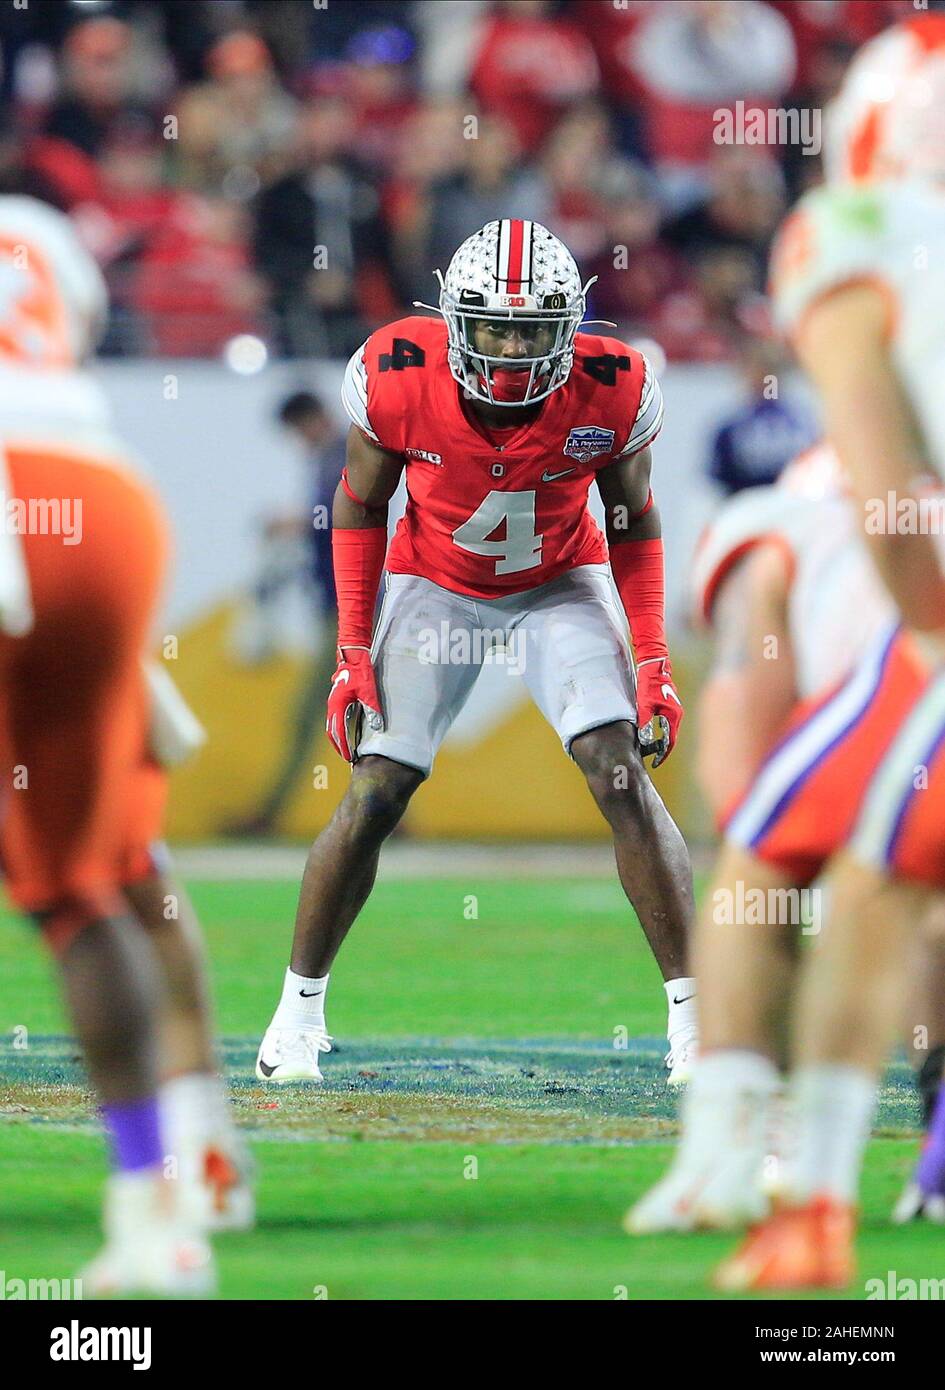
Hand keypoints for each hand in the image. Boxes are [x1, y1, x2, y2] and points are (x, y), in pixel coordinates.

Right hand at [326, 647, 382, 761]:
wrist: (353, 655)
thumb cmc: (360, 671)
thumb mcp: (369, 690)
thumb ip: (372, 709)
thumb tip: (378, 727)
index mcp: (338, 705)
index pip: (339, 732)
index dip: (344, 746)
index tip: (349, 758)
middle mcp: (332, 706)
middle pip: (332, 732)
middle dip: (339, 746)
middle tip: (348, 758)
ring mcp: (333, 702)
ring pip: (331, 726)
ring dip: (337, 739)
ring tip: (346, 749)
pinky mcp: (336, 699)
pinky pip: (334, 719)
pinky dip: (338, 730)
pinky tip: (346, 733)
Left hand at [635, 656, 682, 767]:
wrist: (654, 665)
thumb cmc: (650, 684)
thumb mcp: (644, 705)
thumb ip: (645, 723)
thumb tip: (644, 740)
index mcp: (673, 716)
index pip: (670, 741)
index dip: (663, 754)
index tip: (656, 763)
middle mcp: (676, 714)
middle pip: (671, 737)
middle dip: (662, 749)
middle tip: (653, 759)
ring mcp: (674, 710)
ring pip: (669, 730)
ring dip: (661, 741)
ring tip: (651, 750)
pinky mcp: (670, 706)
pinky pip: (667, 723)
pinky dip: (661, 731)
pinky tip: (652, 735)